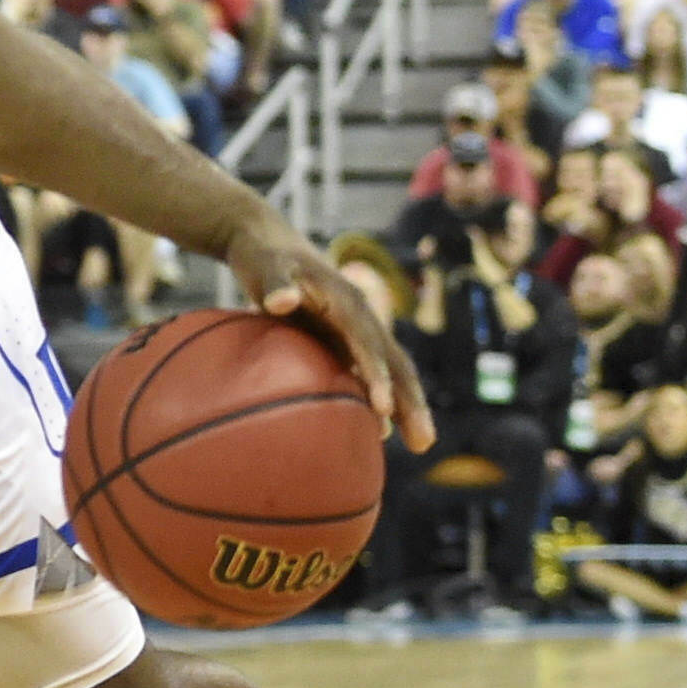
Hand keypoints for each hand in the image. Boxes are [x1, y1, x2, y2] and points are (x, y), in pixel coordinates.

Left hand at [228, 208, 432, 450]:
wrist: (267, 243)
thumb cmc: (262, 255)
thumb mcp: (264, 264)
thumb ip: (273, 282)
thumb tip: (282, 301)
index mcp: (346, 302)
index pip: (367, 342)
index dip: (376, 373)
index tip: (382, 406)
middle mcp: (360, 317)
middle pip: (395, 362)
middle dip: (410, 401)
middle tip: (424, 443)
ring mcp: (356, 329)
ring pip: (389, 370)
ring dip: (405, 405)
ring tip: (418, 444)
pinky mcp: (344, 339)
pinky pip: (369, 372)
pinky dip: (380, 398)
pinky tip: (378, 429)